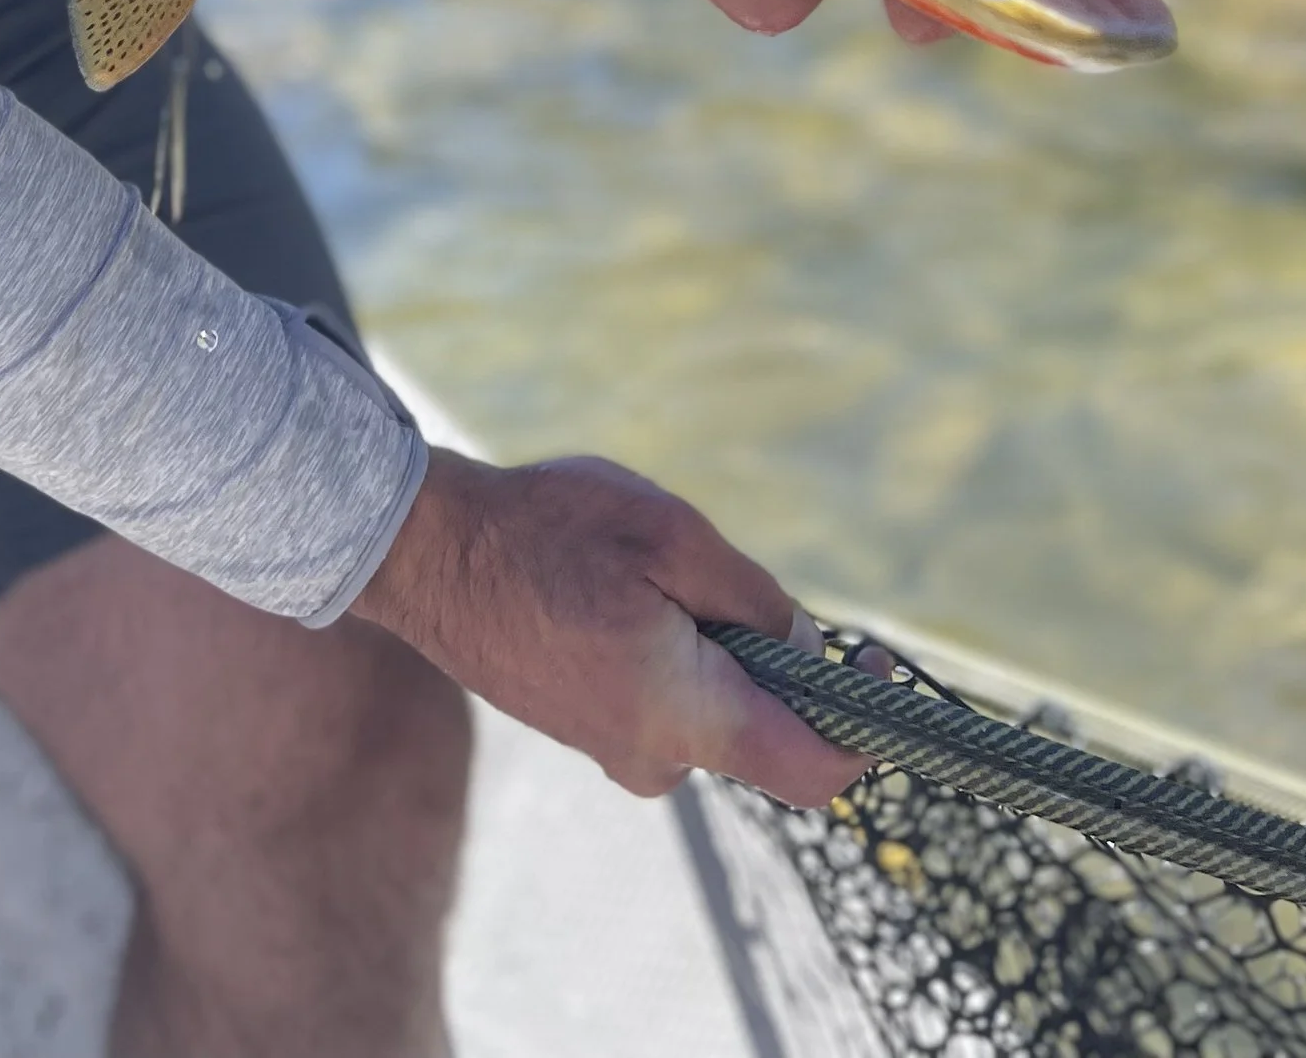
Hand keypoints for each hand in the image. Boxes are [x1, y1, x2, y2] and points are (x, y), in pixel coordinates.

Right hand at [351, 444, 864, 802]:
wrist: (430, 553)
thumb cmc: (549, 533)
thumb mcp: (672, 538)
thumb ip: (756, 606)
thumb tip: (814, 652)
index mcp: (683, 717)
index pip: (811, 772)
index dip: (864, 730)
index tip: (875, 665)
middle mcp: (653, 757)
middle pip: (761, 728)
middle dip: (764, 653)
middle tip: (709, 571)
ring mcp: (614, 748)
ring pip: (708, 702)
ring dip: (706, 640)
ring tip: (639, 567)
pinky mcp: (588, 727)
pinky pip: (662, 697)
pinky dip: (666, 646)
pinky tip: (612, 586)